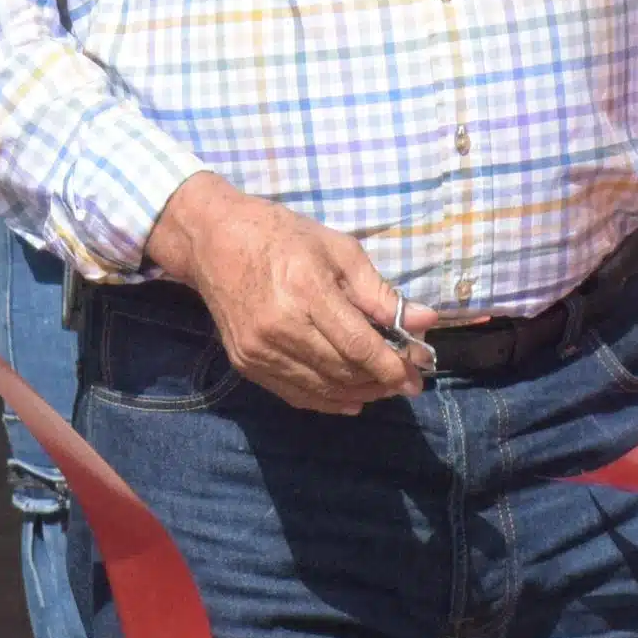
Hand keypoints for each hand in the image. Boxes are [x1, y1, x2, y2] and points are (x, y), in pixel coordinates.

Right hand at [143, 175, 428, 413]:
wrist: (213, 242)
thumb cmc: (282, 236)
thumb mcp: (337, 250)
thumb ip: (379, 292)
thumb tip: (425, 321)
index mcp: (306, 291)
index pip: (358, 345)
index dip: (392, 365)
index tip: (418, 372)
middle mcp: (280, 328)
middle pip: (343, 371)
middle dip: (382, 381)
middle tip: (409, 381)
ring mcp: (259, 350)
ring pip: (322, 388)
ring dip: (360, 393)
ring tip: (385, 389)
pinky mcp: (245, 364)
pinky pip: (295, 394)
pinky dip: (328, 401)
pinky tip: (352, 399)